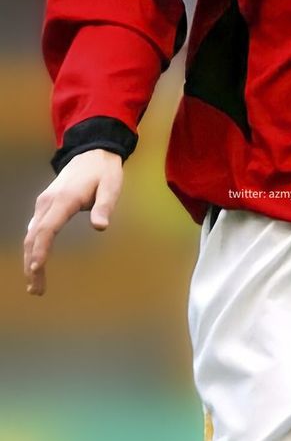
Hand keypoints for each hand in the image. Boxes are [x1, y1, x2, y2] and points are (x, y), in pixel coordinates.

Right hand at [24, 149, 123, 296]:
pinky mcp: (45, 205)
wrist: (92, 151)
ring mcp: (44, 203)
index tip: (36, 269)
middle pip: (33, 237)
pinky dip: (32, 248)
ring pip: (30, 235)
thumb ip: (105, 206)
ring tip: (35, 285)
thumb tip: (100, 227)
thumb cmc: (104, 171)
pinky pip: (34, 230)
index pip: (47, 229)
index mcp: (64, 199)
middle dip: (32, 265)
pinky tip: (35, 262)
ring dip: (30, 259)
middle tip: (36, 290)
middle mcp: (48, 202)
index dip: (40, 250)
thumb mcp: (111, 186)